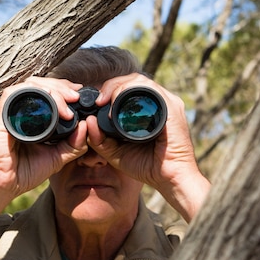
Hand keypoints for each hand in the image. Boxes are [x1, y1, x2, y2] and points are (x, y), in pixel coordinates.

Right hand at [0, 77, 88, 200]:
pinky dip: (33, 93)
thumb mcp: (57, 157)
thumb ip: (73, 144)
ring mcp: (8, 111)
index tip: (80, 95)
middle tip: (76, 97)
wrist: (4, 186)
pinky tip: (50, 102)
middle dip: (61, 86)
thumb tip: (86, 126)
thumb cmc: (25, 172)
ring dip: (52, 89)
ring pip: (30, 85)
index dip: (64, 88)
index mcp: (31, 116)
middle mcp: (19, 110)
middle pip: (41, 84)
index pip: (48, 91)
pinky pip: (13, 94)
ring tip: (68, 101)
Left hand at [86, 73, 209, 220]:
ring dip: (118, 86)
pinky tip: (118, 102)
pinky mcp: (172, 107)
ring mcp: (166, 102)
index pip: (126, 88)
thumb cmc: (146, 166)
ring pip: (138, 81)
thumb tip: (88, 121)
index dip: (108, 90)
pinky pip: (149, 89)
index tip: (95, 103)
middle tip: (97, 101)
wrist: (169, 179)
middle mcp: (158, 102)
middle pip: (131, 80)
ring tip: (105, 101)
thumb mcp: (115, 152)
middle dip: (110, 85)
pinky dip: (130, 91)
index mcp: (147, 109)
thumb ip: (99, 139)